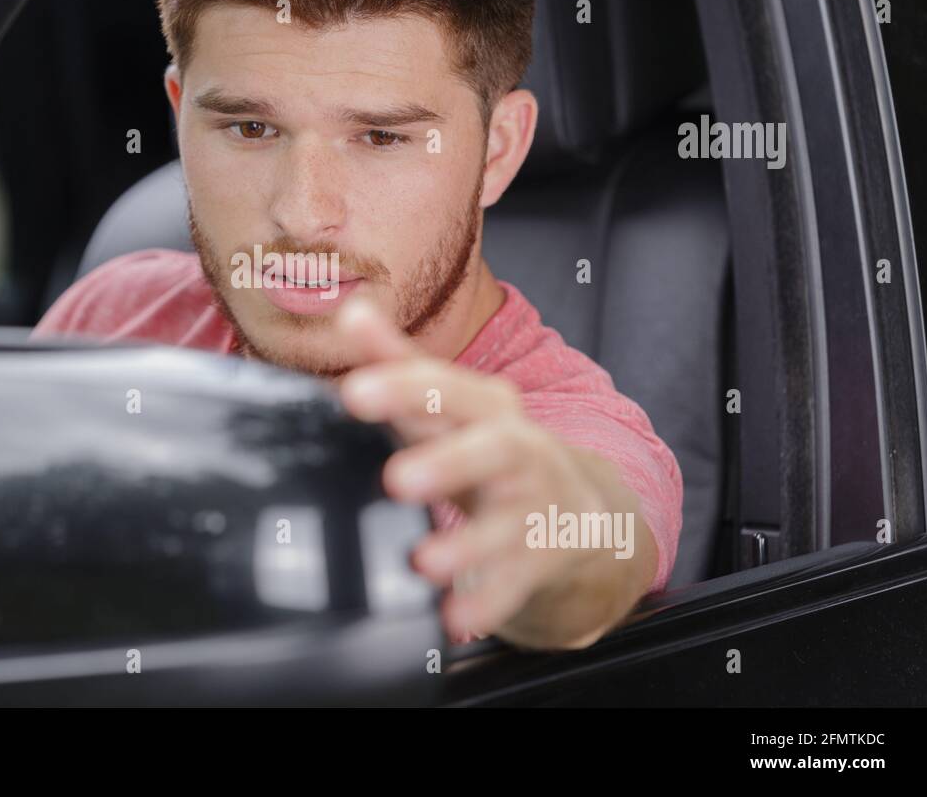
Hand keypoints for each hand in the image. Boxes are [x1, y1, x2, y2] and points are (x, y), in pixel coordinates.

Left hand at [333, 295, 656, 649]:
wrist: (576, 511)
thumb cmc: (488, 449)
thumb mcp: (448, 404)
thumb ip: (397, 361)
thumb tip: (350, 309)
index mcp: (487, 407)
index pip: (447, 387)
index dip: (402, 387)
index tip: (354, 392)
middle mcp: (518, 451)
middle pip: (491, 448)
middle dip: (448, 461)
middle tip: (397, 480)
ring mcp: (534, 507)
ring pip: (507, 523)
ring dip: (466, 544)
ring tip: (423, 562)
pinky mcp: (543, 559)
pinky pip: (517, 583)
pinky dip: (489, 602)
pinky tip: (457, 618)